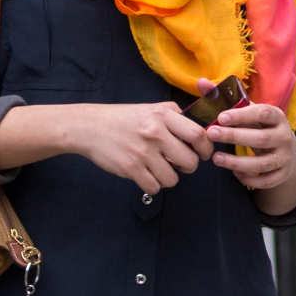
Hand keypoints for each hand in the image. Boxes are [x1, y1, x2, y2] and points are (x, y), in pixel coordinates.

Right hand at [71, 102, 213, 194]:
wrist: (89, 127)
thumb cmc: (123, 119)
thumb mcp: (151, 108)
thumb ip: (174, 115)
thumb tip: (199, 130)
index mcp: (162, 115)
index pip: (198, 135)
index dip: (206, 148)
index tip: (203, 153)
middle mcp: (155, 132)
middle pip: (190, 161)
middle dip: (190, 167)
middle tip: (181, 164)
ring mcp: (142, 152)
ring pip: (172, 178)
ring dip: (170, 178)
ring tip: (160, 169)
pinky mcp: (130, 168)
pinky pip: (154, 187)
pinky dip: (153, 185)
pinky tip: (147, 175)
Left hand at [199, 78, 295, 191]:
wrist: (287, 152)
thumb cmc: (261, 127)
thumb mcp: (249, 112)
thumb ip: (226, 98)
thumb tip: (201, 82)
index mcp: (276, 116)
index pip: (262, 113)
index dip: (242, 115)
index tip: (220, 117)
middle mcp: (284, 136)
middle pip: (261, 138)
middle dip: (235, 137)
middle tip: (211, 134)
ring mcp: (285, 156)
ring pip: (263, 163)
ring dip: (237, 162)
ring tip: (216, 158)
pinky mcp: (283, 174)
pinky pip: (266, 180)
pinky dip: (249, 178)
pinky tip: (234, 172)